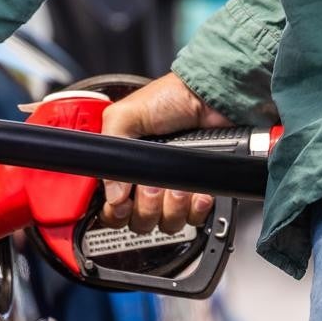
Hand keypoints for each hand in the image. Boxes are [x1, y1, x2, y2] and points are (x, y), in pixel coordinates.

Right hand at [100, 73, 232, 233]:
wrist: (212, 98)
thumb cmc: (171, 98)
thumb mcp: (125, 115)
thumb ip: (110, 151)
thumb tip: (111, 193)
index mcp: (124, 165)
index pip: (111, 206)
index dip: (115, 211)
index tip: (122, 203)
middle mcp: (146, 181)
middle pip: (138, 220)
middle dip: (146, 207)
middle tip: (152, 186)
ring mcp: (173, 188)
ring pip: (166, 222)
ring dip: (172, 206)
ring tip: (179, 186)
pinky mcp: (198, 191)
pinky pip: (194, 217)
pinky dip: (196, 207)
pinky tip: (197, 191)